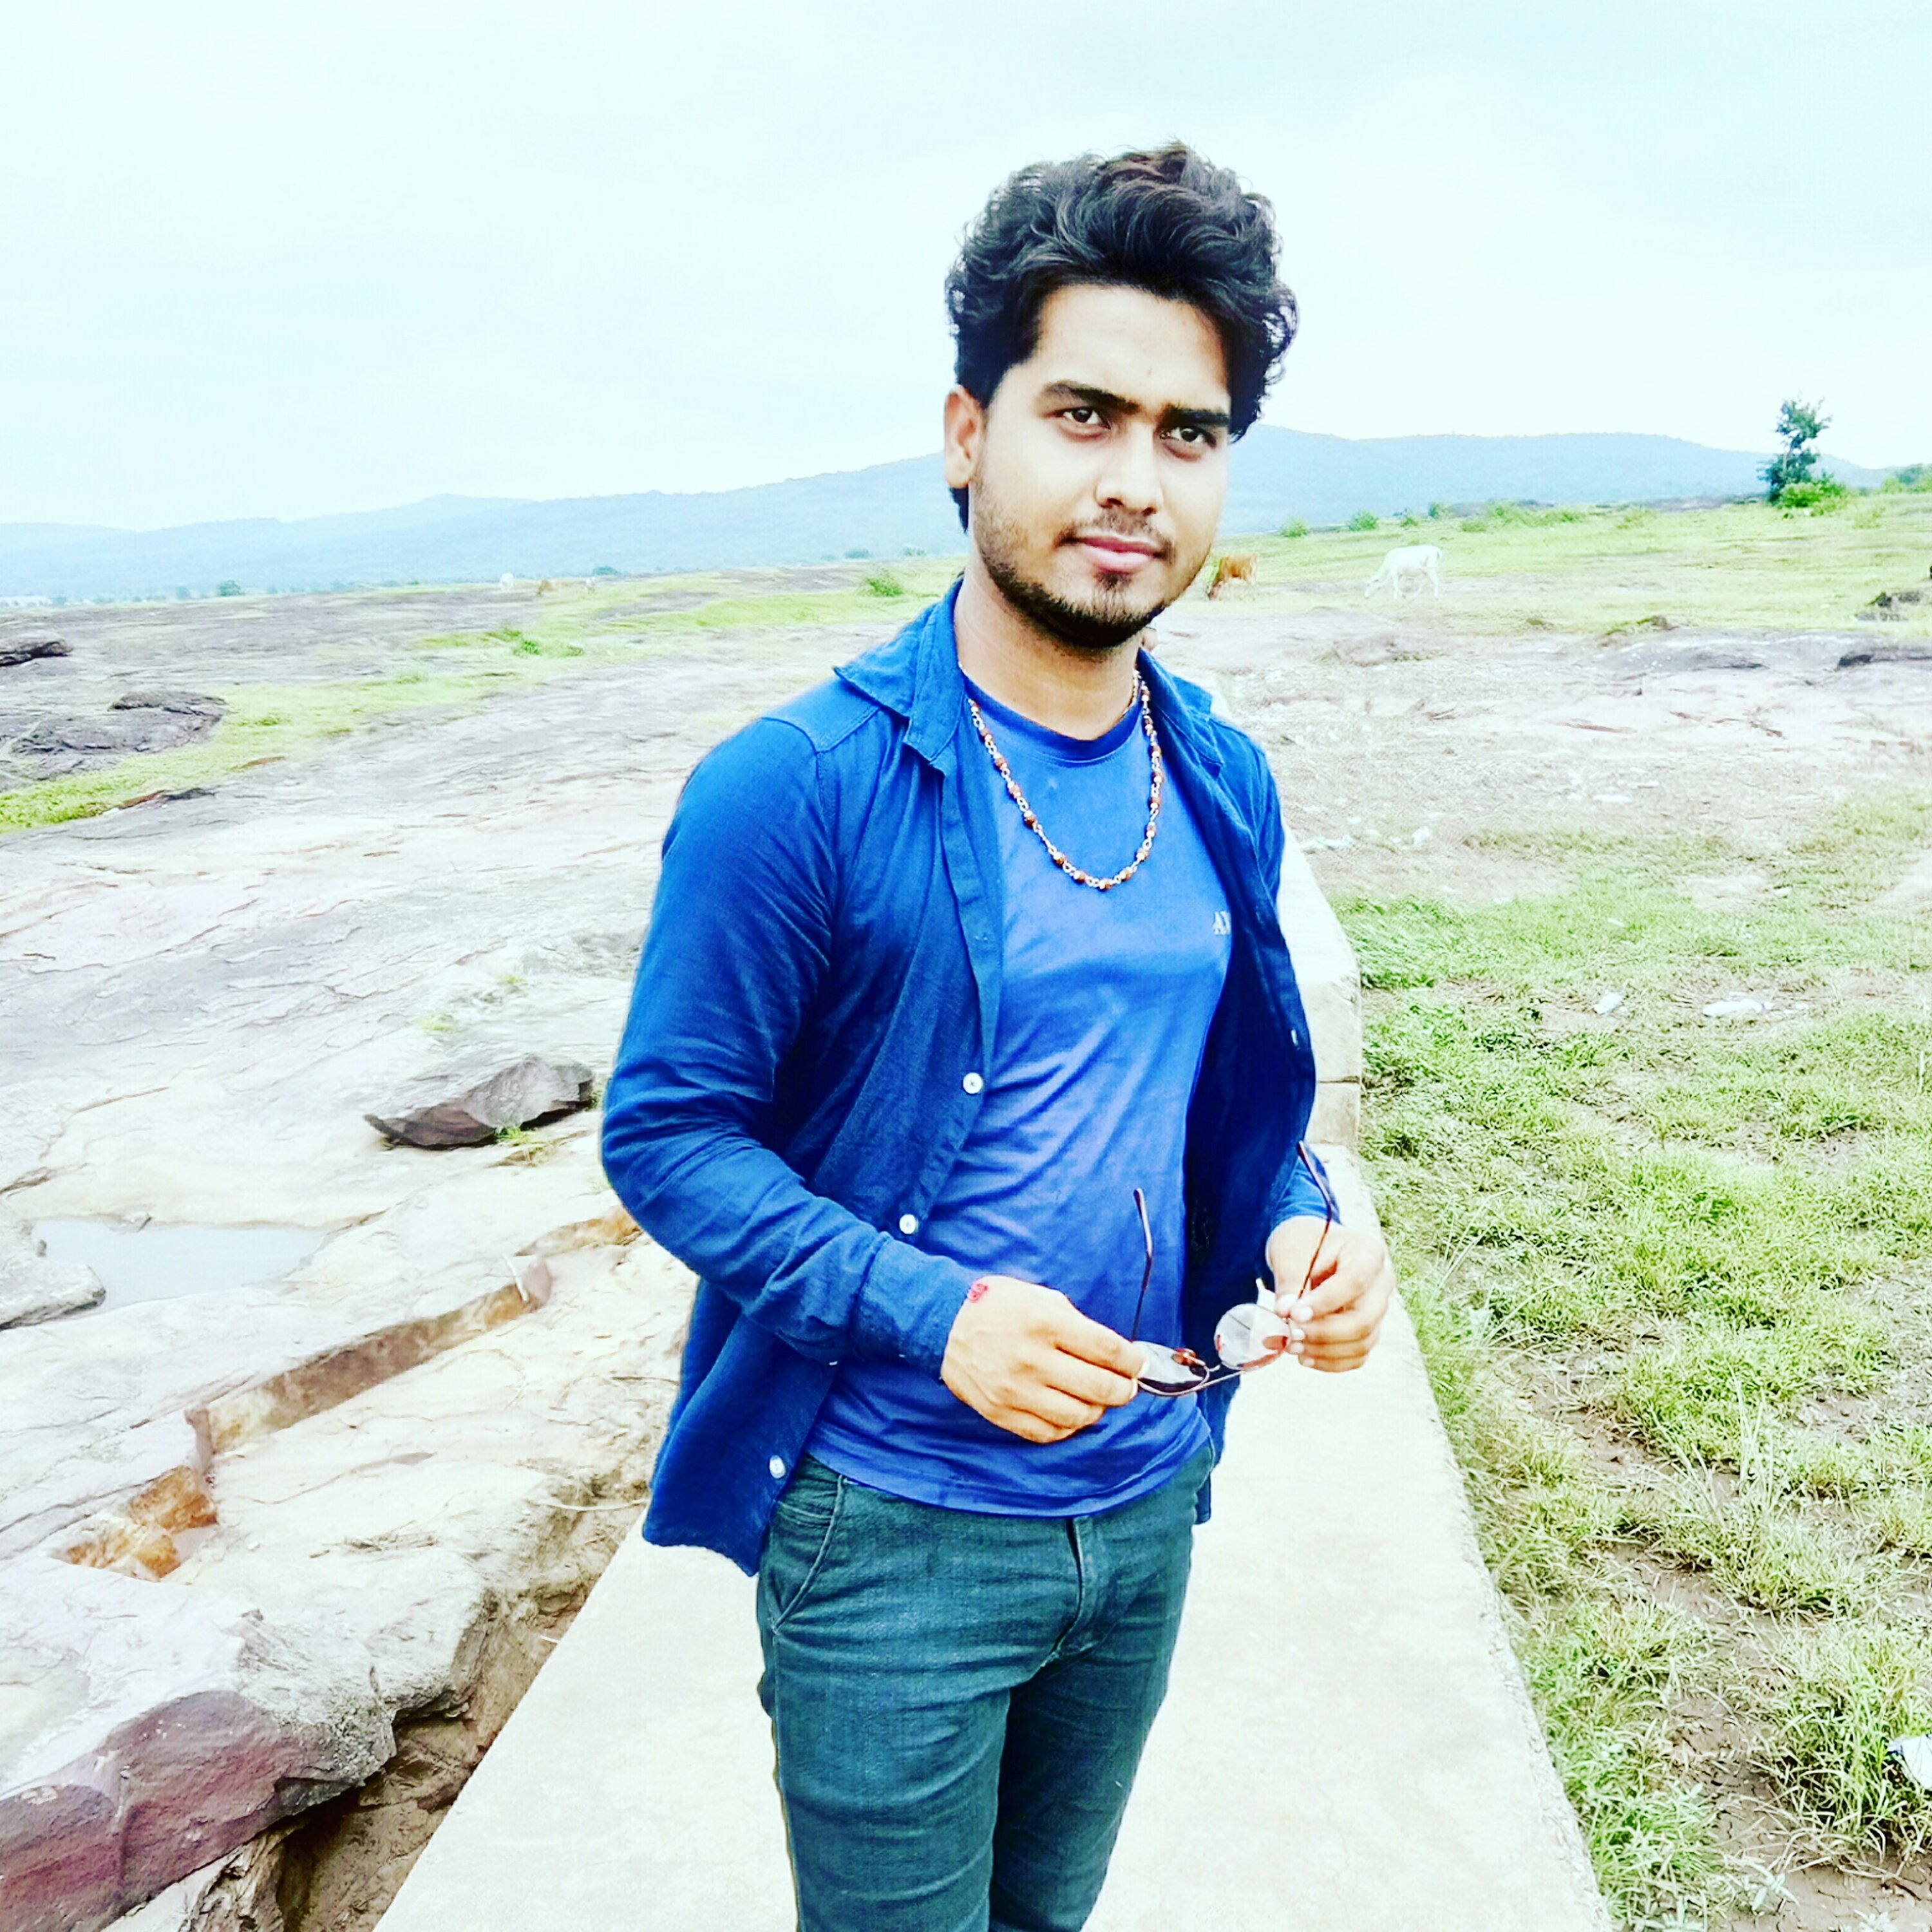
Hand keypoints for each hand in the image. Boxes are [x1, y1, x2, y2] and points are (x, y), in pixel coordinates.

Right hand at [941, 1276, 1142, 1442]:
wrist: (945, 1324)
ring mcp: (1015, 1390)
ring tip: (1096, 1399)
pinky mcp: (1001, 1412)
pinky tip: (1069, 1411)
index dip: (1132, 1361)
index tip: (1138, 1365)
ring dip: (1096, 1410)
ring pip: (1078, 1416)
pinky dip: (1067, 1426)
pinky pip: (1048, 1433)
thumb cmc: (999, 1306)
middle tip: (1125, 1385)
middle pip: (1099, 1388)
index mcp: (1045, 1322)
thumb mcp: (1042, 1298)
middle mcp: (1031, 1359)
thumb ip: (1079, 1326)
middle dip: (1123, 1389)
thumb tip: (1117, 1355)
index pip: (1107, 1350)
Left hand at [1264, 1217, 1394, 1373]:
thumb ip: (1288, 1278)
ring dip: (1325, 1351)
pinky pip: (1358, 1356)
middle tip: (1291, 1333)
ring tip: (1292, 1346)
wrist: (1309, 1250)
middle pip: (1364, 1319)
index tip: (1294, 1314)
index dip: (1326, 1302)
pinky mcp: (1369, 1331)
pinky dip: (1331, 1362)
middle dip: (1325, 1332)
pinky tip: (1306, 1357)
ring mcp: (1378, 1310)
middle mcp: (1381, 1283)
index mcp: (1368, 1252)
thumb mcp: (1289, 1249)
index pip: (1355, 1282)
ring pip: (1362, 1342)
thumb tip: (1284, 1312)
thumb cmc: (1303, 1243)